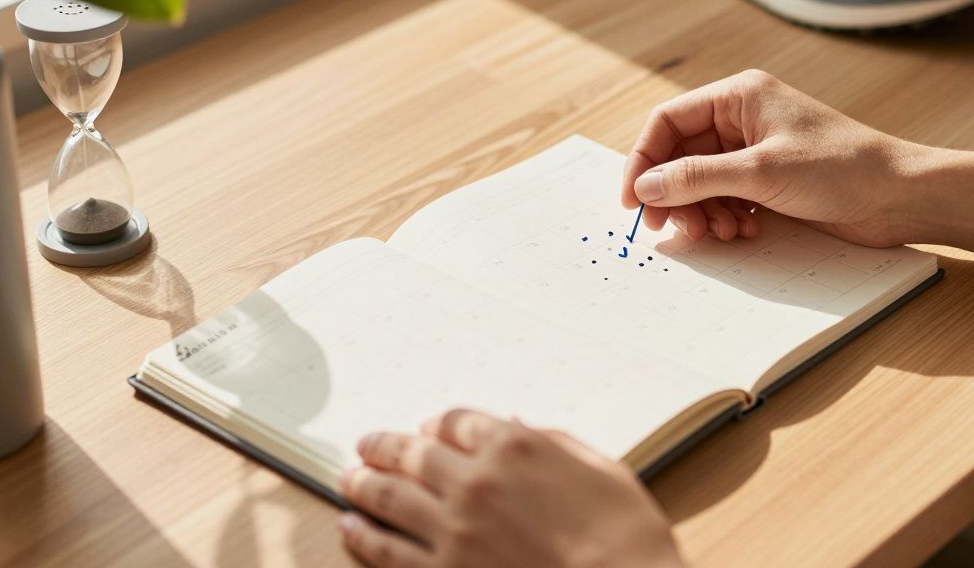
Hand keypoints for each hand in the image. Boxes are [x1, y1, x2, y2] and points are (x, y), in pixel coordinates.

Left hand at [338, 410, 685, 567]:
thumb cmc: (625, 535)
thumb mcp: (600, 469)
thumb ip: (552, 444)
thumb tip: (518, 427)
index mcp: (515, 446)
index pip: (455, 422)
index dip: (435, 425)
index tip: (425, 430)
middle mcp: (475, 481)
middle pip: (413, 454)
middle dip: (385, 446)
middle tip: (367, 445)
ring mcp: (454, 530)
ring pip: (390, 498)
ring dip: (364, 484)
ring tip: (348, 479)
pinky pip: (388, 551)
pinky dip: (364, 536)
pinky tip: (350, 527)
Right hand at [622, 70, 926, 246]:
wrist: (900, 196)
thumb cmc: (841, 168)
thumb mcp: (760, 172)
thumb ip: (696, 178)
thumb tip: (646, 188)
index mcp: (738, 96)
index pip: (668, 122)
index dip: (644, 160)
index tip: (634, 202)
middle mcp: (743, 118)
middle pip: (681, 156)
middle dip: (676, 195)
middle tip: (676, 231)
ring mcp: (757, 150)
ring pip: (702, 182)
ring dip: (703, 211)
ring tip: (722, 233)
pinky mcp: (771, 180)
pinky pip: (727, 197)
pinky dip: (726, 217)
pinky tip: (744, 231)